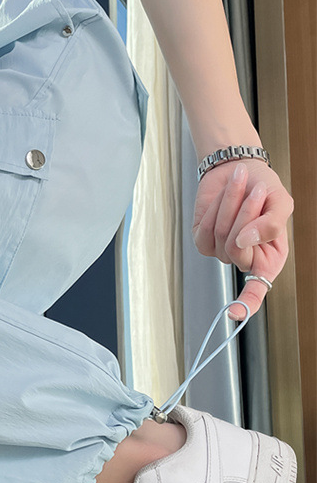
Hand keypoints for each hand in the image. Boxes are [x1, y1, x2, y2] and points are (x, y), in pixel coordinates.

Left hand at [191, 158, 293, 320]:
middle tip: (255, 191)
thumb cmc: (263, 187)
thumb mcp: (280, 203)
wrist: (239, 168)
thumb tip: (245, 241)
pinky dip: (216, 207)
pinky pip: (205, 229)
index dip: (247, 303)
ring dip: (231, 205)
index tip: (236, 314)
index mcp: (268, 258)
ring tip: (242, 183)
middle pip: (236, 250)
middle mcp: (244, 259)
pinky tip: (225, 195)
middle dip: (244, 215)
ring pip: (219, 236)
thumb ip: (271, 224)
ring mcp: (221, 250)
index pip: (257, 288)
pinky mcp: (202, 239)